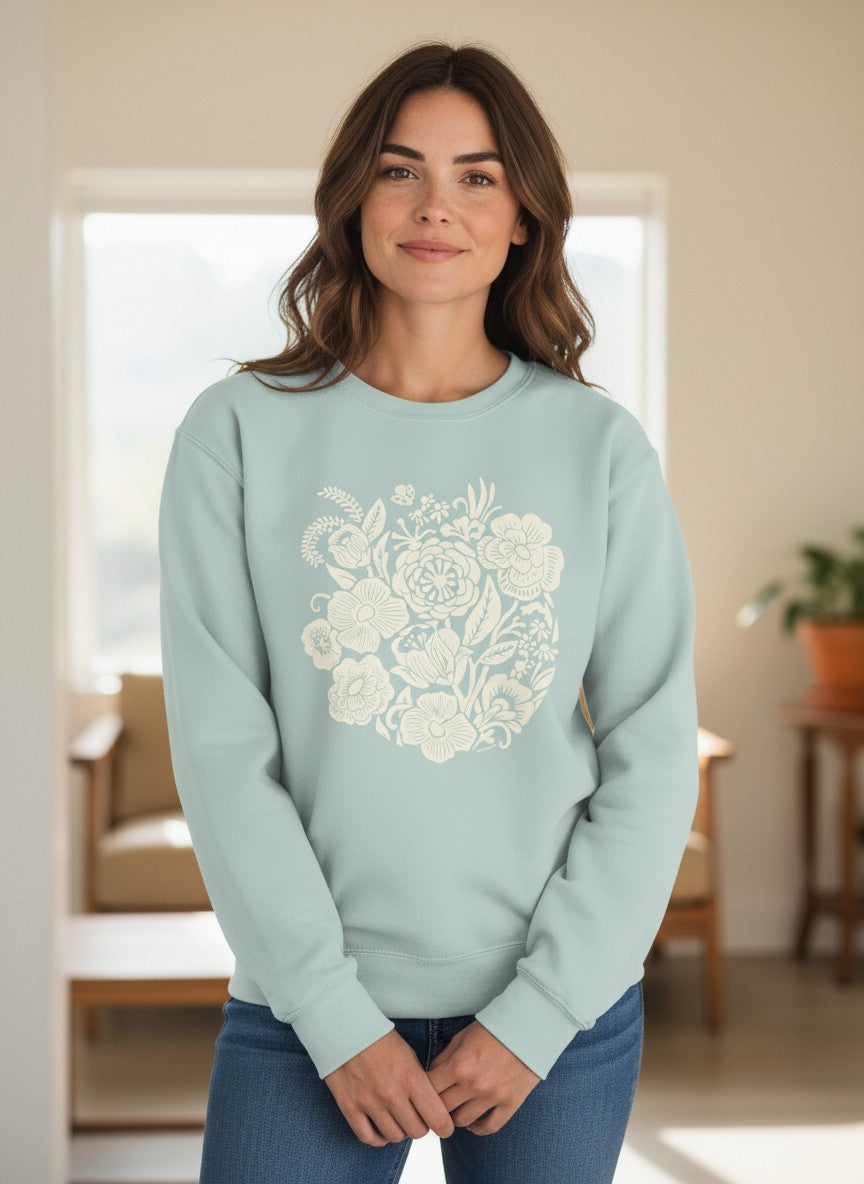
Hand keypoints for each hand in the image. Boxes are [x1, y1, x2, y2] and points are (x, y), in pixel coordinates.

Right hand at [324, 1029, 455, 1146]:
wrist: (346, 1028)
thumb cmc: (380, 1038)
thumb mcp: (409, 1054)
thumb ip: (420, 1081)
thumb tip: (430, 1106)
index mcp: (411, 1077)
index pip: (436, 1117)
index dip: (444, 1126)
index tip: (444, 1127)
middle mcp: (392, 1093)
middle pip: (417, 1131)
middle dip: (421, 1126)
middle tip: (418, 1118)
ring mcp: (369, 1102)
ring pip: (394, 1136)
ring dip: (400, 1131)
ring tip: (399, 1120)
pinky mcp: (350, 1107)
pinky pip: (368, 1137)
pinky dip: (378, 1138)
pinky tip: (382, 1130)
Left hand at [426, 1021, 541, 1135]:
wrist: (529, 1026)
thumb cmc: (493, 1028)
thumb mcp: (462, 1036)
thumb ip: (444, 1058)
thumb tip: (430, 1076)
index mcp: (458, 1065)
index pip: (428, 1089)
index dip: (421, 1090)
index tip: (421, 1091)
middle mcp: (473, 1084)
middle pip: (442, 1108)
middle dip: (435, 1105)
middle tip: (434, 1103)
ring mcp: (492, 1096)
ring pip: (462, 1121)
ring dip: (454, 1117)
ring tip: (454, 1110)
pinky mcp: (510, 1103)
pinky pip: (490, 1127)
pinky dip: (478, 1128)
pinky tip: (473, 1123)